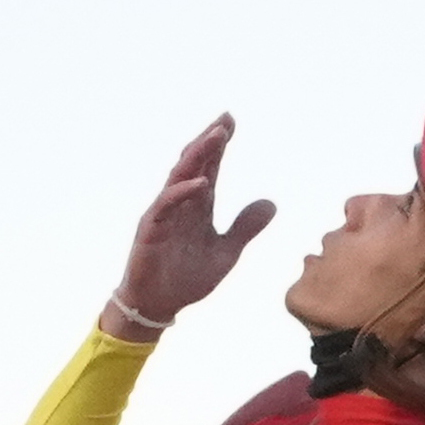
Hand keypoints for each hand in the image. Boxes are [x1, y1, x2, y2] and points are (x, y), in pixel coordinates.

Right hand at [107, 114, 272, 336]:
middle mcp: (180, 203)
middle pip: (194, 163)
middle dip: (209, 140)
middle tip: (225, 119)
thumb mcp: (227, 253)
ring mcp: (164, 213)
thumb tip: (272, 204)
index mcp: (198, 206)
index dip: (219, 145)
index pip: (210, 167)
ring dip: (197, 155)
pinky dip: (184, 192)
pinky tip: (202, 183)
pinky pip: (167, 205)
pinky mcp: (151, 229)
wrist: (159, 306)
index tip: (231, 121)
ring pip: (179, 176)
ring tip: (216, 137)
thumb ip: (246, 228)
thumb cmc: (186, 278)